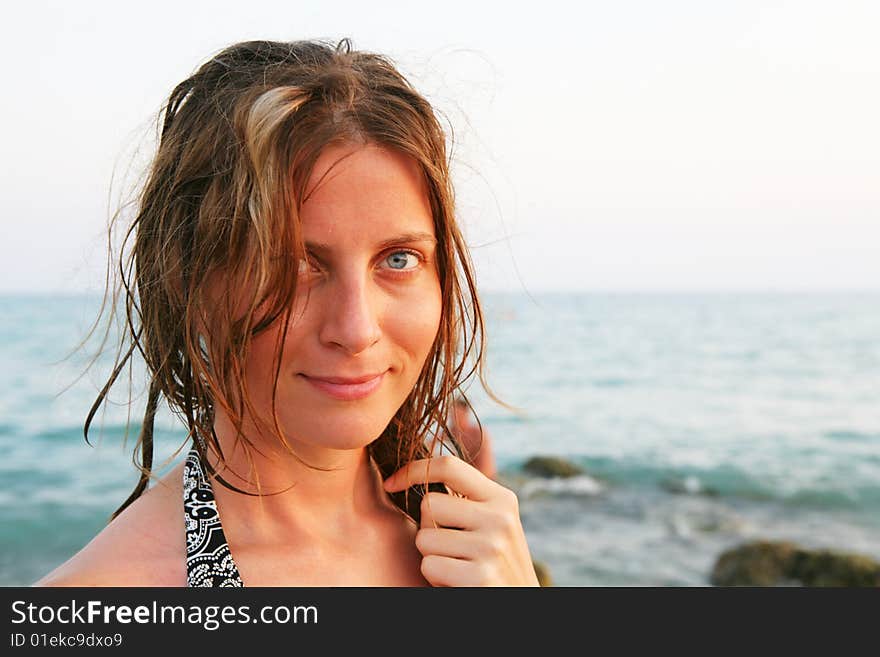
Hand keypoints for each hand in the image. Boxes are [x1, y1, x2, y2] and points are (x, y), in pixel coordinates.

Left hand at [383, 455, 539, 586]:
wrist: (521, 605)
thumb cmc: (494, 564)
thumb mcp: (492, 524)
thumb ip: (466, 500)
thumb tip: (412, 472)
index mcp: (502, 499)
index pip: (449, 466)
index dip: (413, 470)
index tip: (391, 483)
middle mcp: (500, 518)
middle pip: (429, 504)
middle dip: (428, 528)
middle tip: (451, 548)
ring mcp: (491, 547)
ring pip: (424, 538)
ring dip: (431, 557)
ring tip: (457, 566)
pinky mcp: (480, 576)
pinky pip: (429, 566)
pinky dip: (436, 578)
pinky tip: (458, 583)